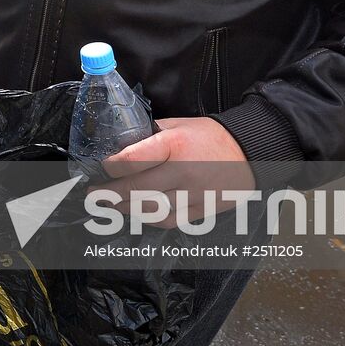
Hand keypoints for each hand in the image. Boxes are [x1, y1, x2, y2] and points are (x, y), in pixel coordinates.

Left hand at [93, 117, 254, 225]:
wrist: (250, 153)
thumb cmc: (210, 136)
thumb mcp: (178, 124)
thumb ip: (151, 134)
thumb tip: (122, 143)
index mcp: (174, 145)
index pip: (133, 160)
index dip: (112, 167)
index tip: (102, 168)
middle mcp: (183, 172)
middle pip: (137, 189)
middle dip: (110, 194)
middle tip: (94, 195)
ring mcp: (193, 195)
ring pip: (151, 210)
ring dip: (126, 209)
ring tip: (111, 205)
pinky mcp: (201, 211)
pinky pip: (169, 220)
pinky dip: (149, 218)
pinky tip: (138, 212)